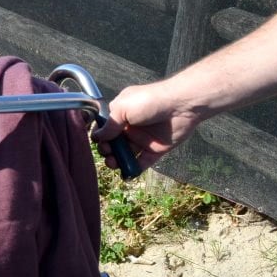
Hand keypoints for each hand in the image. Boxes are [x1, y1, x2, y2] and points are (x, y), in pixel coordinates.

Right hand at [93, 83, 211, 170]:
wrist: (181, 106)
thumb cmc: (148, 101)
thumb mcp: (123, 108)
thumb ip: (109, 125)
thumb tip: (96, 137)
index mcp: (121, 114)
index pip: (105, 128)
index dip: (100, 136)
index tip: (98, 142)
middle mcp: (130, 127)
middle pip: (114, 143)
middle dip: (107, 150)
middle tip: (107, 152)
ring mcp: (143, 139)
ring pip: (126, 154)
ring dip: (117, 161)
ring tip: (113, 164)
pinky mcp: (156, 150)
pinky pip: (142, 162)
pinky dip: (134, 170)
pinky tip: (126, 175)